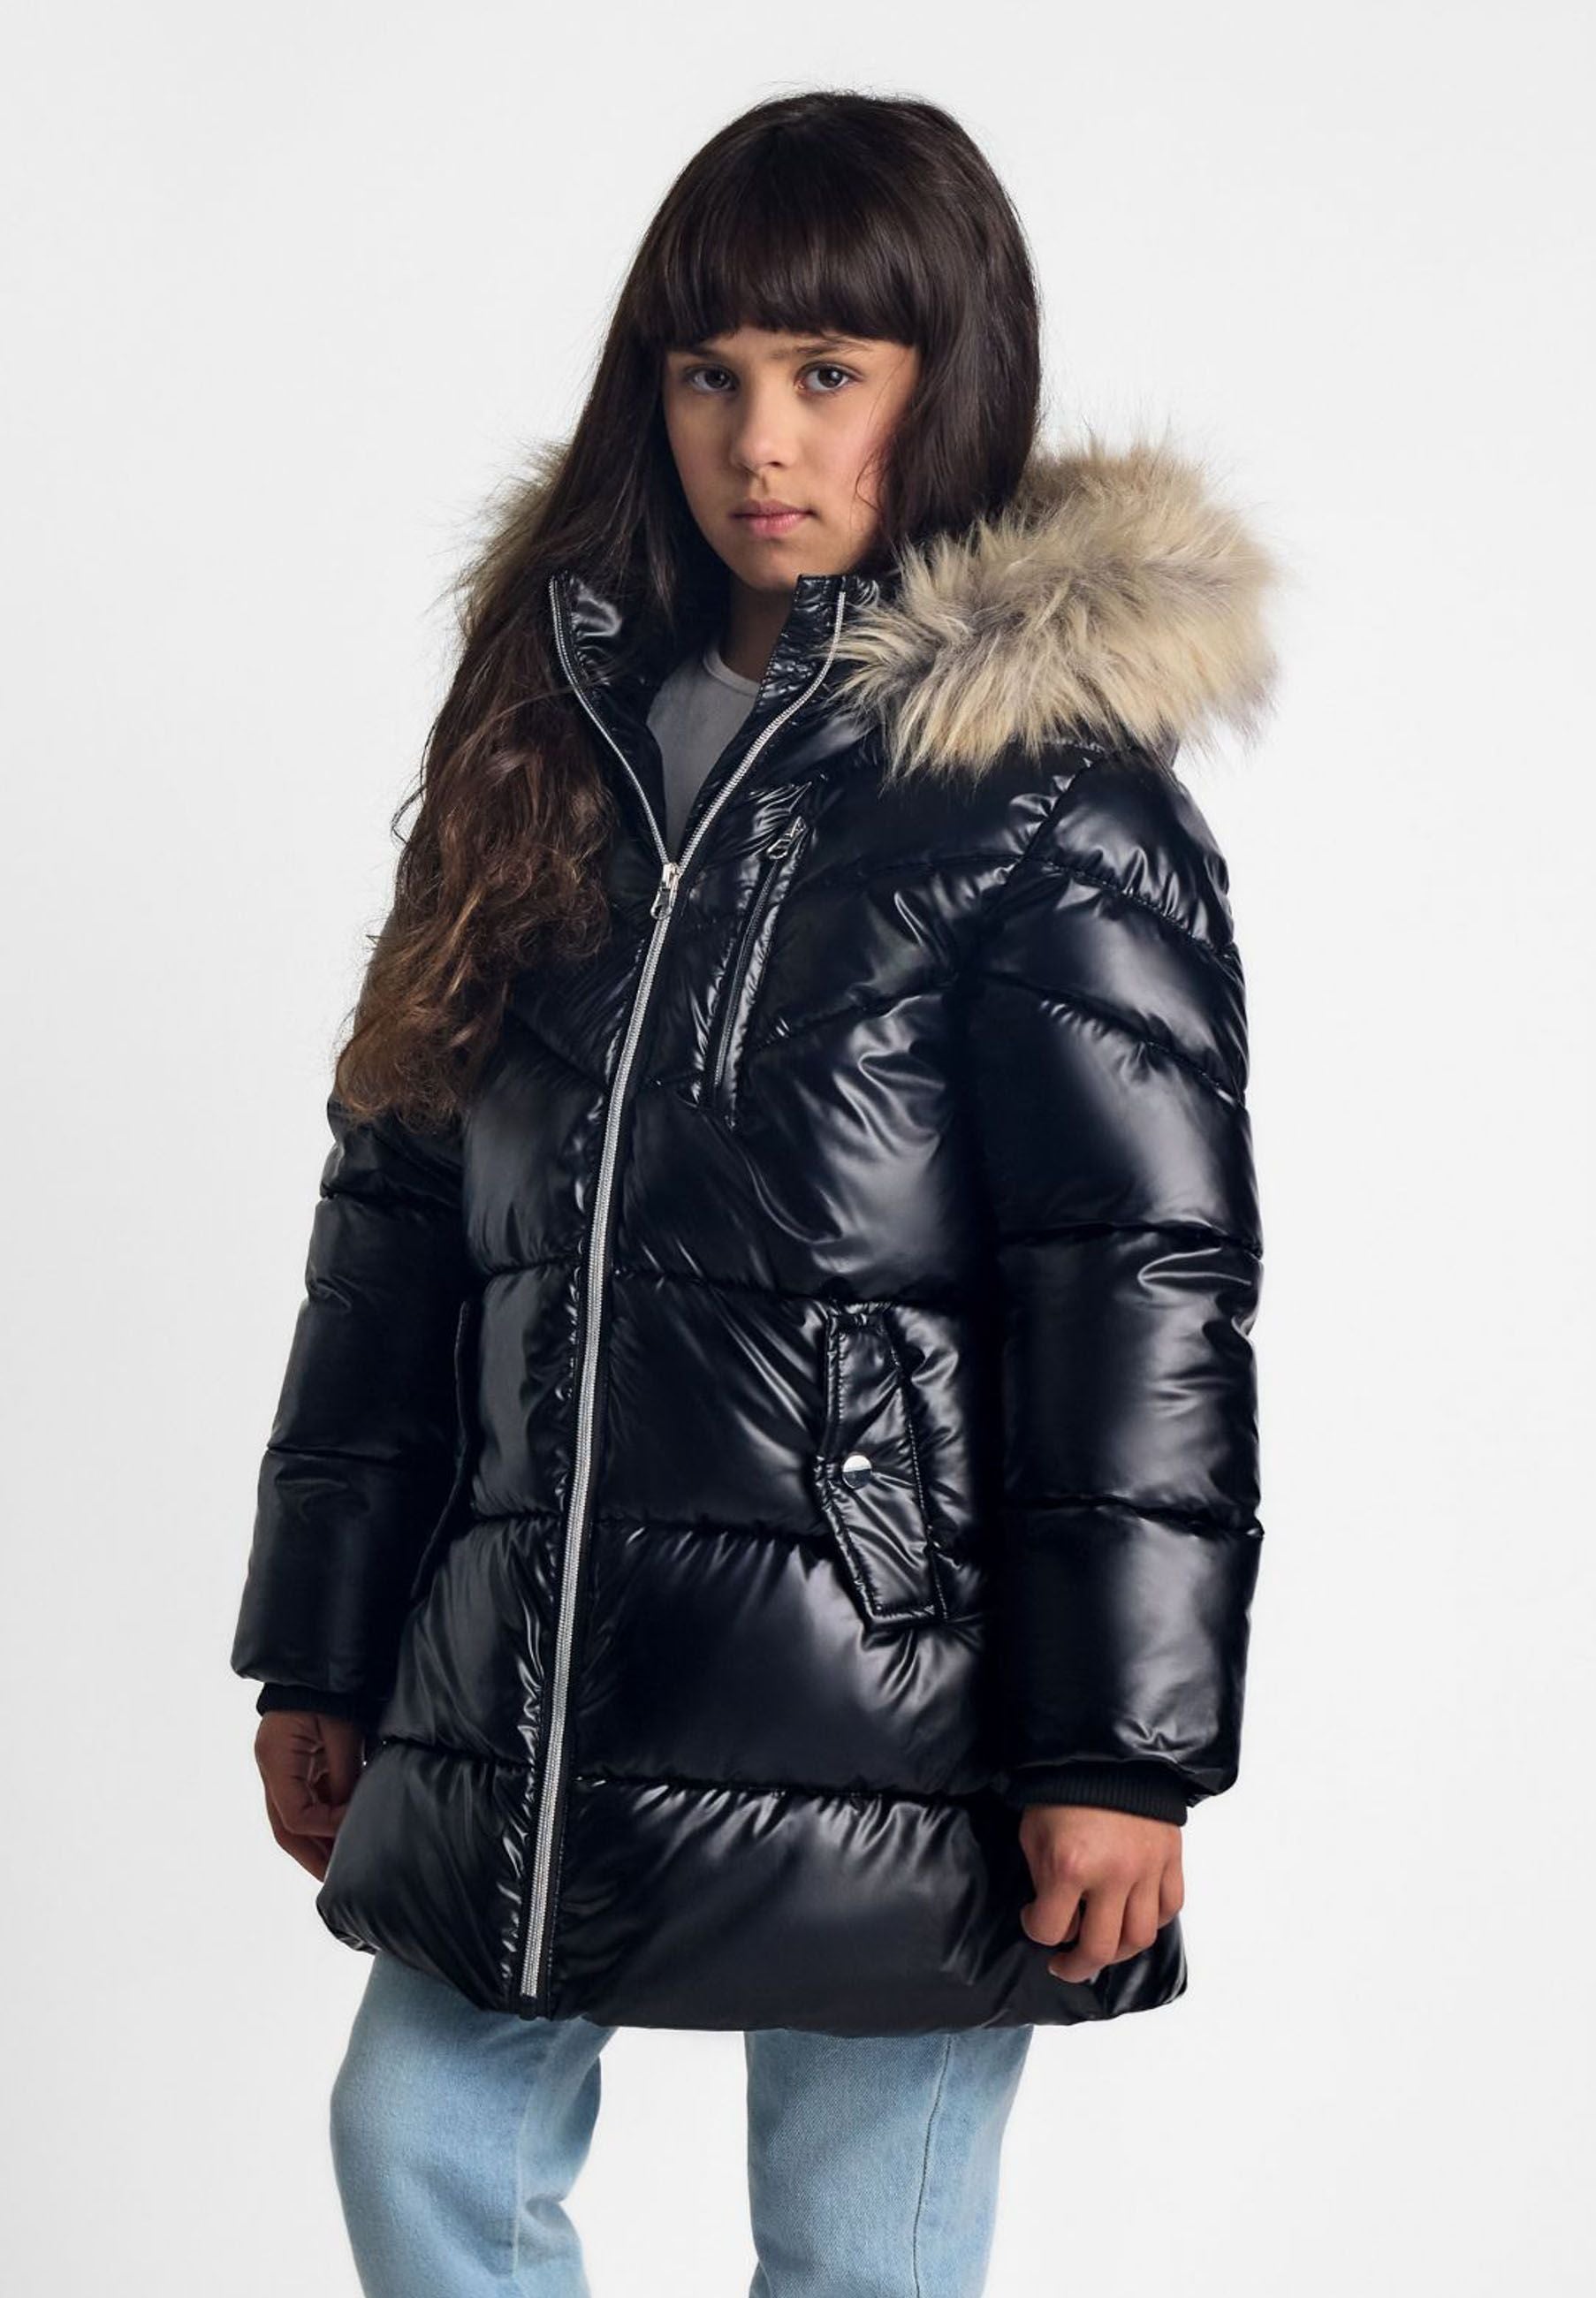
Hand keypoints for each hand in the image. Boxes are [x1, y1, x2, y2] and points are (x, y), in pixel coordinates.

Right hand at [255, 1710, 368, 1880]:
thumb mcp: (342, 1732)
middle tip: (336, 1883)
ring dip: (316, 1844)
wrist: (319, 1664)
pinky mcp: (294, 1767)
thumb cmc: (329, 1693)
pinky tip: (341, 1838)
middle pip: (285, 1828)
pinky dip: (321, 1822)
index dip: (325, 1827)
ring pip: (292, 1821)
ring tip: (339, 1870)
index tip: (353, 1824)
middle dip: (311, 1856)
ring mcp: (279, 1770)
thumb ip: (346, 1775)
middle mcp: (271, 1770)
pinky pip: (304, 1803)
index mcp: (275, 1760)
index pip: (294, 1814)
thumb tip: (353, 1815)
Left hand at [1017, 1803, 1183, 1982]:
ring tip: (1103, 1947)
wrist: (1107, 1751)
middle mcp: (1113, 1875)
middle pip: (1100, 1949)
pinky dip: (1153, 1920)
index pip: (1050, 1930)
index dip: (1034, 1929)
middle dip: (1076, 1965)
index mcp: (1070, 1867)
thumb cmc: (1062, 1788)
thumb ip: (1042, 1878)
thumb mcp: (1033, 1831)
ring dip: (1118, 1951)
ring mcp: (1147, 1869)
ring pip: (1140, 1938)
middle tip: (1066, 1964)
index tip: (1032, 1916)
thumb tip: (1053, 1912)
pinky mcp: (1171, 1858)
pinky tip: (1134, 1915)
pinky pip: (1170, 1907)